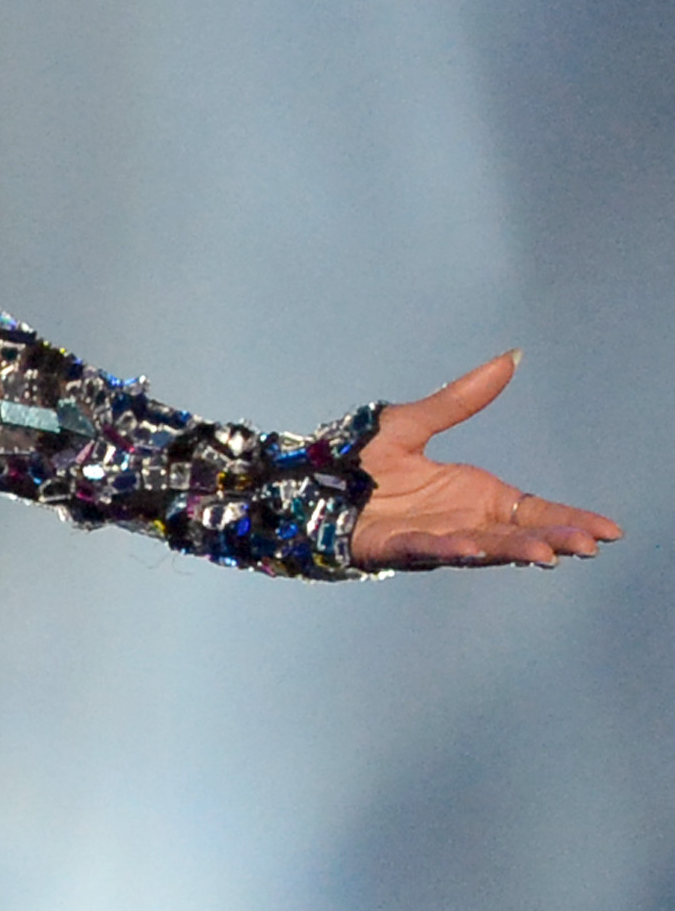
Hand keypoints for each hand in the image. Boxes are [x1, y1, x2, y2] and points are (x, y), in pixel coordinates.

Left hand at [349, 351, 622, 569]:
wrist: (304, 477)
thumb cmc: (359, 458)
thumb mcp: (414, 422)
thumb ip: (461, 399)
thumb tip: (509, 357)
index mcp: (472, 494)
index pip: (534, 511)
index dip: (569, 521)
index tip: (607, 532)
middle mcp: (459, 520)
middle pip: (517, 534)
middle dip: (552, 540)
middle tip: (586, 545)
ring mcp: (428, 536)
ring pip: (479, 547)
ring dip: (509, 550)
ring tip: (544, 553)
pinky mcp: (390, 547)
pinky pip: (423, 548)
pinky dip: (447, 549)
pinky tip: (471, 548)